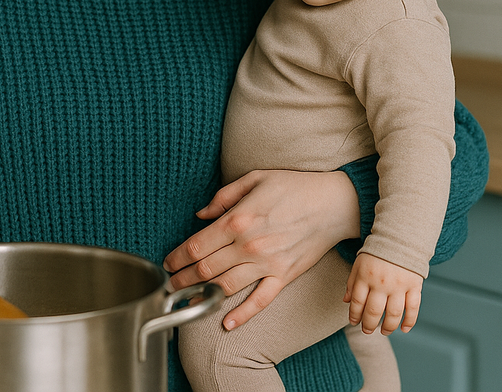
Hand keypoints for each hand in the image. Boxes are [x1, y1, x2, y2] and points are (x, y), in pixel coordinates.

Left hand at [161, 169, 359, 329]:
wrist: (333, 203)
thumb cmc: (294, 187)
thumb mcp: (255, 179)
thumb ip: (223, 197)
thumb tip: (200, 214)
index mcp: (238, 220)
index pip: (197, 245)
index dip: (177, 257)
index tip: (168, 262)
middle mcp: (249, 245)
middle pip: (205, 268)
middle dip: (182, 278)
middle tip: (169, 284)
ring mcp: (267, 264)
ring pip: (225, 286)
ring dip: (202, 294)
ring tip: (186, 299)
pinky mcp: (284, 276)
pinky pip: (259, 300)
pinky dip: (242, 314)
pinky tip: (226, 323)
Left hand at [344, 253, 422, 334]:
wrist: (400, 238)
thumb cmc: (377, 252)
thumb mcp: (359, 263)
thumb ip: (352, 282)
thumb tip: (346, 301)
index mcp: (366, 276)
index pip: (357, 302)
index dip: (355, 315)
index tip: (354, 322)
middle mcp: (381, 283)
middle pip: (374, 311)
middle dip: (369, 325)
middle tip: (367, 331)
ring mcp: (399, 286)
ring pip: (393, 313)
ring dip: (388, 327)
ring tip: (384, 332)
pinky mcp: (414, 286)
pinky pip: (413, 308)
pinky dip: (409, 321)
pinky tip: (404, 329)